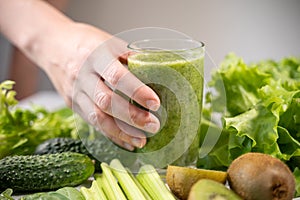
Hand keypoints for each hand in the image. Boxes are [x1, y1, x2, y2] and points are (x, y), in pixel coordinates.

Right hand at [43, 23, 160, 149]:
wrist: (53, 45)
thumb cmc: (87, 42)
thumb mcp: (110, 42)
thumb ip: (132, 57)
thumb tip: (160, 71)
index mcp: (96, 55)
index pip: (117, 76)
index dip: (137, 91)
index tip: (155, 104)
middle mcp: (83, 75)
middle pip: (106, 101)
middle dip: (132, 117)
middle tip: (154, 126)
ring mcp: (75, 92)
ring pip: (97, 118)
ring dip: (122, 133)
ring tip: (142, 141)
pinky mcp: (72, 104)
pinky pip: (92, 123)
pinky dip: (111, 135)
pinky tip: (127, 143)